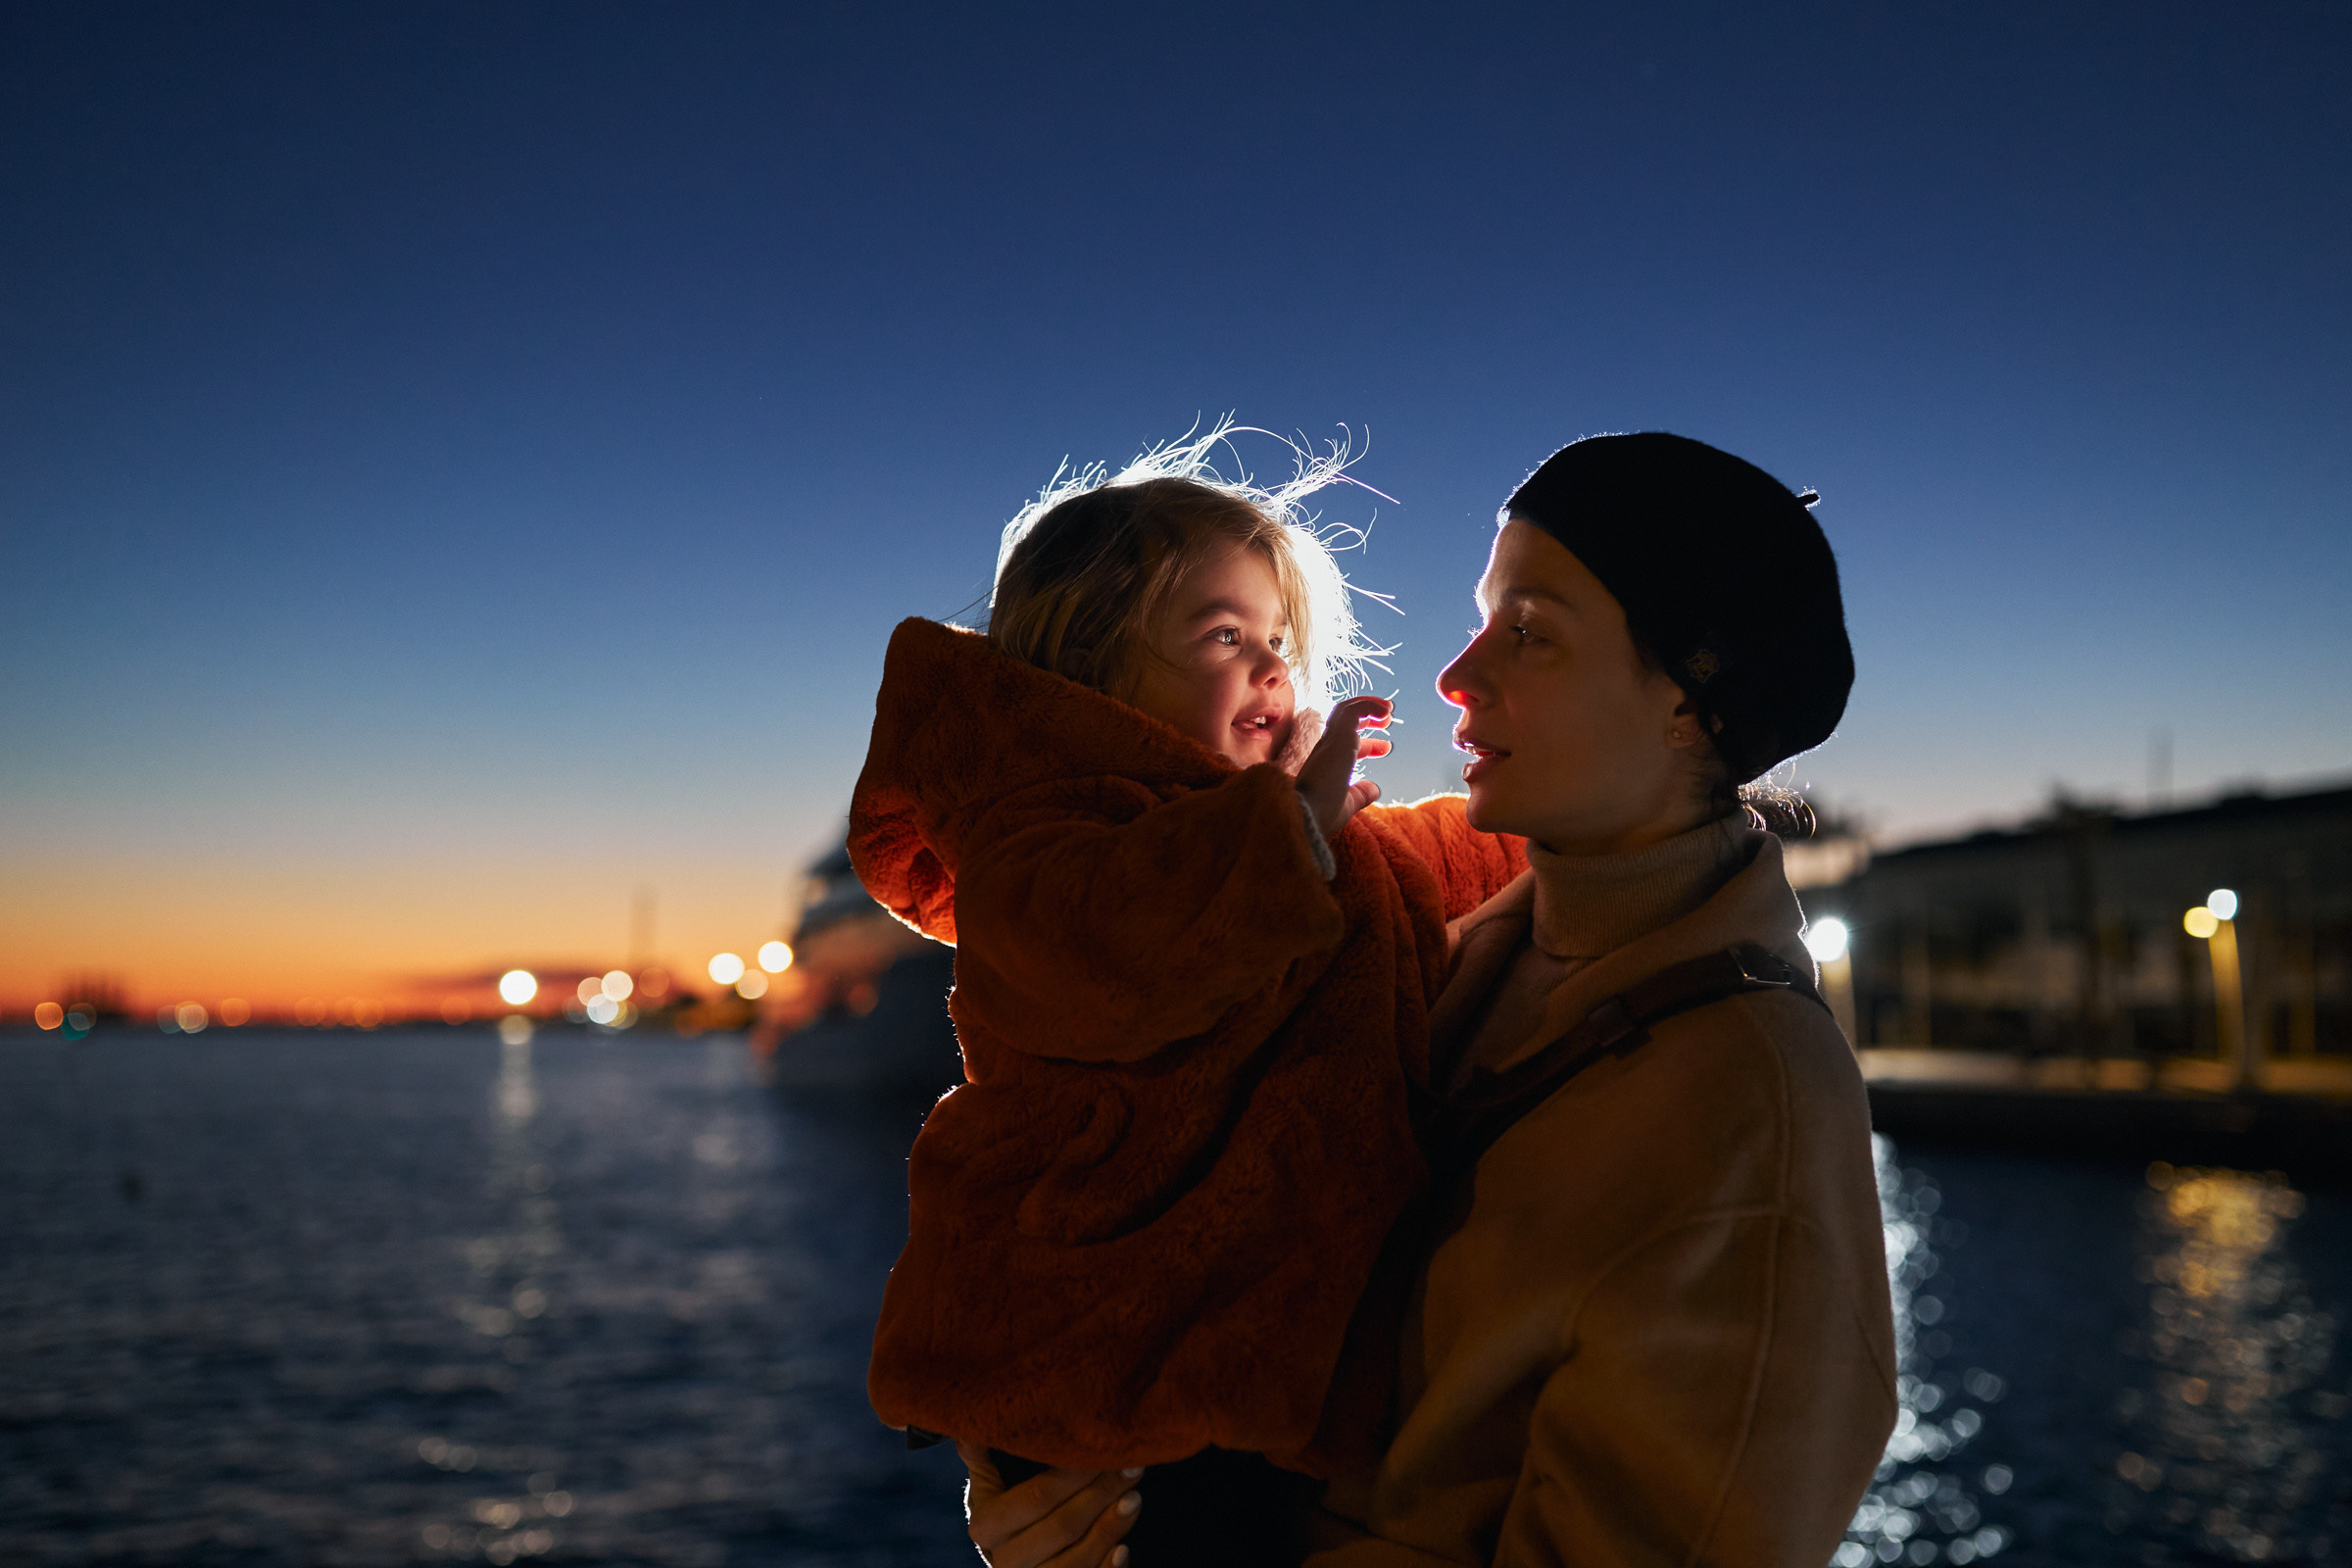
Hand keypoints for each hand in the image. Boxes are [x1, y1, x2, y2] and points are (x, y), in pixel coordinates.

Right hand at [959, 1440, 1143, 1567]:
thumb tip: (968, 1428)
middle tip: (1132, 1467)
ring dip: (1110, 1528)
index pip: (1036, 1497)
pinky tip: (1125, 1549)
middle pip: (1062, 1527)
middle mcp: (1005, 1561)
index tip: (1103, 1451)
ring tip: (1135, 1498)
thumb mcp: (988, 1487)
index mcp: (986, 1526)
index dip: (1072, 1475)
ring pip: (1076, 1561)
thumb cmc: (1006, 1514)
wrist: (1012, 1562)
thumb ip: (982, 1458)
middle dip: (1101, 1495)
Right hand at [1295, 695, 1392, 836]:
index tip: (1386, 748)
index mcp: (1325, 763)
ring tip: (1388, 708)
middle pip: (1344, 722)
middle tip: (1387, 721)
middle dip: (1366, 717)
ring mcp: (1330, 740)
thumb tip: (1374, 789)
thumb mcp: (1345, 805)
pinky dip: (1369, 705)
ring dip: (1367, 705)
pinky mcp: (1338, 736)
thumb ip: (1359, 795)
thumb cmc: (1319, 814)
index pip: (1345, 744)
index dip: (1368, 744)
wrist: (1305, 813)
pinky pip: (1353, 710)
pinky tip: (1385, 711)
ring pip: (1345, 709)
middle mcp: (1325, 748)